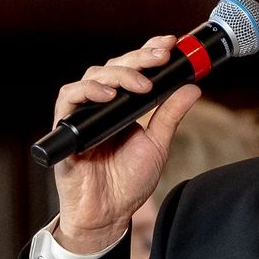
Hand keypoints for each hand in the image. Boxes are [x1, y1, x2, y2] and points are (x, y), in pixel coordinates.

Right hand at [48, 37, 204, 255]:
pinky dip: (87, 91)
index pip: (134, 68)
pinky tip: (108, 95)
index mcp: (123, 105)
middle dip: (140, 57)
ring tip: (141, 84)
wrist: (107, 214)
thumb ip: (170, 115)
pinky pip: (69, 98)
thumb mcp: (157, 144)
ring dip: (118, 74)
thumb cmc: (128, 182)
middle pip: (115, 66)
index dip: (148, 52)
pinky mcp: (65, 127)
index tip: (170, 44)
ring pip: (94, 76)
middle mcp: (101, 104)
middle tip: (162, 57)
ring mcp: (83, 113)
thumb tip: (193, 87)